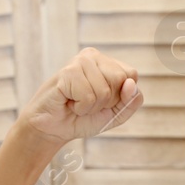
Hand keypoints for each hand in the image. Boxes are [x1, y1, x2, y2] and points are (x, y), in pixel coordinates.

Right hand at [18, 47, 142, 144]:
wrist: (54, 128)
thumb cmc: (83, 118)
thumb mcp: (116, 114)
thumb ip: (131, 101)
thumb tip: (131, 83)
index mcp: (107, 61)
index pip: (131, 75)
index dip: (120, 95)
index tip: (103, 101)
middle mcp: (93, 56)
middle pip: (120, 79)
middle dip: (107, 101)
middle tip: (88, 102)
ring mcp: (79, 62)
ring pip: (104, 91)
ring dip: (92, 106)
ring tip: (76, 103)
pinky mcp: (67, 72)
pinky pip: (88, 96)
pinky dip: (81, 108)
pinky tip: (69, 103)